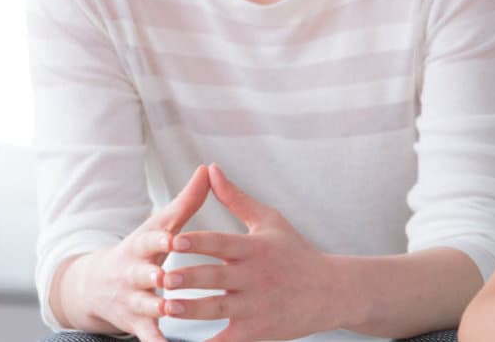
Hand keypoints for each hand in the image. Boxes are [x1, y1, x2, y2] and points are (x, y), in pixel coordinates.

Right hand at [57, 164, 211, 341]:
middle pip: (142, 274)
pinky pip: (148, 335)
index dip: (159, 239)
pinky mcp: (135, 323)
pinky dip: (157, 341)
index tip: (172, 237)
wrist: (94, 285)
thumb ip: (186, 203)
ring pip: (144, 305)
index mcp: (141, 246)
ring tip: (171, 310)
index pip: (149, 240)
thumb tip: (207, 169)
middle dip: (152, 276)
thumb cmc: (141, 250)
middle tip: (165, 278)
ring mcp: (132, 299)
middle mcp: (133, 273)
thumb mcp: (158, 226)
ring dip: (156, 308)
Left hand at [162, 164, 347, 341]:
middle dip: (189, 278)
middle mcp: (253, 277)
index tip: (174, 241)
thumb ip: (236, 199)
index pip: (222, 243)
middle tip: (163, 277)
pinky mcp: (257, 331)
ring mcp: (255, 306)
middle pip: (217, 277)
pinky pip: (227, 339)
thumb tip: (210, 170)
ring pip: (218, 308)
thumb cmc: (297, 254)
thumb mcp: (271, 222)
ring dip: (192, 310)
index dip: (199, 242)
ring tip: (167, 308)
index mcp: (254, 249)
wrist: (332, 292)